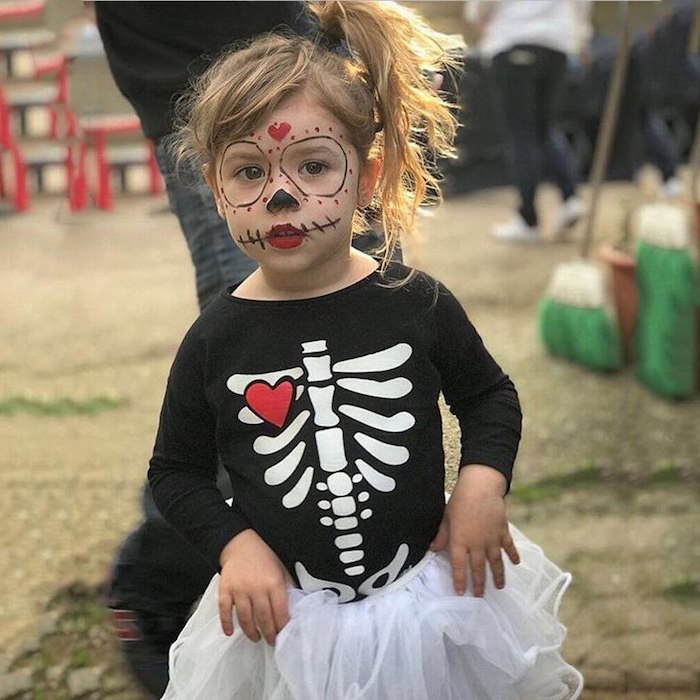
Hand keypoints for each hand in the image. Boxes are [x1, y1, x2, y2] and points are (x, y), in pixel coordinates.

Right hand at [218, 529, 292, 643]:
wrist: (240, 544)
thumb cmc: (263, 557)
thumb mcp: (281, 568)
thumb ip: (287, 586)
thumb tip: (295, 605)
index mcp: (273, 583)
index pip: (280, 611)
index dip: (282, 626)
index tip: (284, 635)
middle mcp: (256, 588)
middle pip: (263, 618)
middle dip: (268, 634)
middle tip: (271, 641)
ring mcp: (239, 590)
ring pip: (245, 618)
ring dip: (251, 632)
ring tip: (255, 638)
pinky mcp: (225, 590)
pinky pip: (224, 611)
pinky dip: (226, 623)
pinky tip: (230, 632)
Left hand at [430, 465, 519, 596]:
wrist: (481, 487)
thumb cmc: (460, 500)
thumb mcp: (446, 518)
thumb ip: (441, 536)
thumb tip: (433, 549)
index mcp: (460, 541)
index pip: (459, 566)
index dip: (459, 581)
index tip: (460, 593)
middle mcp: (477, 544)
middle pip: (479, 568)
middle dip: (479, 584)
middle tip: (480, 597)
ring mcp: (492, 539)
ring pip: (496, 562)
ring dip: (498, 575)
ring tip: (500, 587)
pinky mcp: (502, 531)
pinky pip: (509, 546)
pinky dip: (513, 555)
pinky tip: (516, 563)